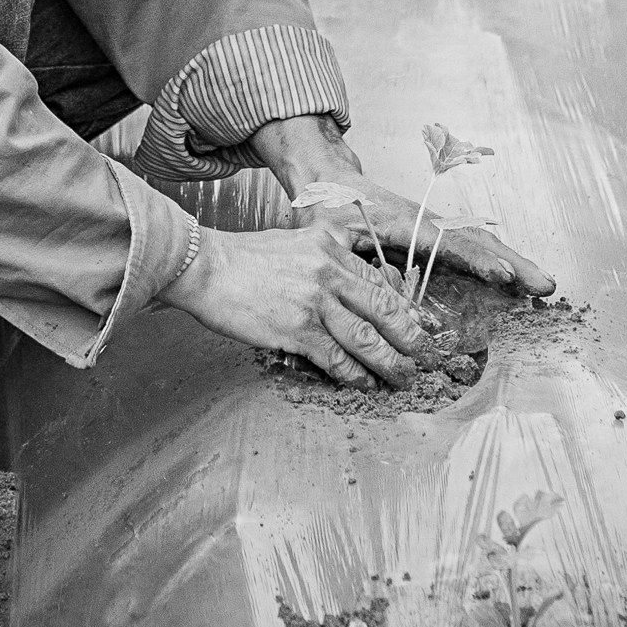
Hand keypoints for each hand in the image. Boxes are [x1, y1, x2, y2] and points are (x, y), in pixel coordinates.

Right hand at [158, 224, 426, 388]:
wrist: (205, 267)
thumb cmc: (243, 258)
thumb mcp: (293, 243)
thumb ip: (324, 260)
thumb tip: (348, 289)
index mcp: (330, 247)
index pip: (379, 281)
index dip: (403, 308)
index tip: (415, 325)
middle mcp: (329, 272)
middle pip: (384, 309)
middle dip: (408, 338)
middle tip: (421, 356)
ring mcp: (315, 302)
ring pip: (367, 338)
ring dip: (389, 363)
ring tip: (401, 378)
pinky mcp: (297, 329)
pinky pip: (336, 358)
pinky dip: (354, 375)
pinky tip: (363, 384)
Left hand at [250, 114, 556, 298]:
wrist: (324, 177)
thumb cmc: (323, 205)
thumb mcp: (327, 236)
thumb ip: (352, 262)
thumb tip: (386, 295)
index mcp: (401, 220)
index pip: (446, 242)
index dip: (475, 260)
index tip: (504, 276)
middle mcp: (424, 221)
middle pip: (475, 241)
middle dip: (512, 263)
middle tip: (544, 285)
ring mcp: (432, 227)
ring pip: (479, 243)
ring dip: (512, 263)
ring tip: (544, 284)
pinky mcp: (432, 236)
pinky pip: (470, 249)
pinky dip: (497, 262)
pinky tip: (516, 280)